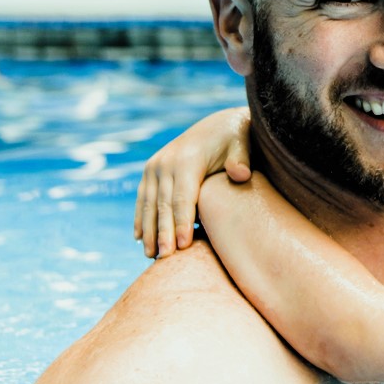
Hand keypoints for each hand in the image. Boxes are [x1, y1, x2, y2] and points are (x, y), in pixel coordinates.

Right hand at [133, 107, 251, 256]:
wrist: (218, 125)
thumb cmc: (234, 139)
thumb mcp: (242, 143)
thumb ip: (241, 159)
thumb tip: (241, 174)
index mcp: (186, 159)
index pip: (183, 197)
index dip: (182, 222)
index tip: (183, 246)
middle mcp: (165, 162)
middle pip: (162, 204)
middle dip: (163, 233)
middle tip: (165, 258)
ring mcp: (154, 166)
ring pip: (149, 204)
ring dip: (149, 231)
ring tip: (151, 256)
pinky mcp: (150, 171)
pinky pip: (143, 198)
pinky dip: (141, 219)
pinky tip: (140, 239)